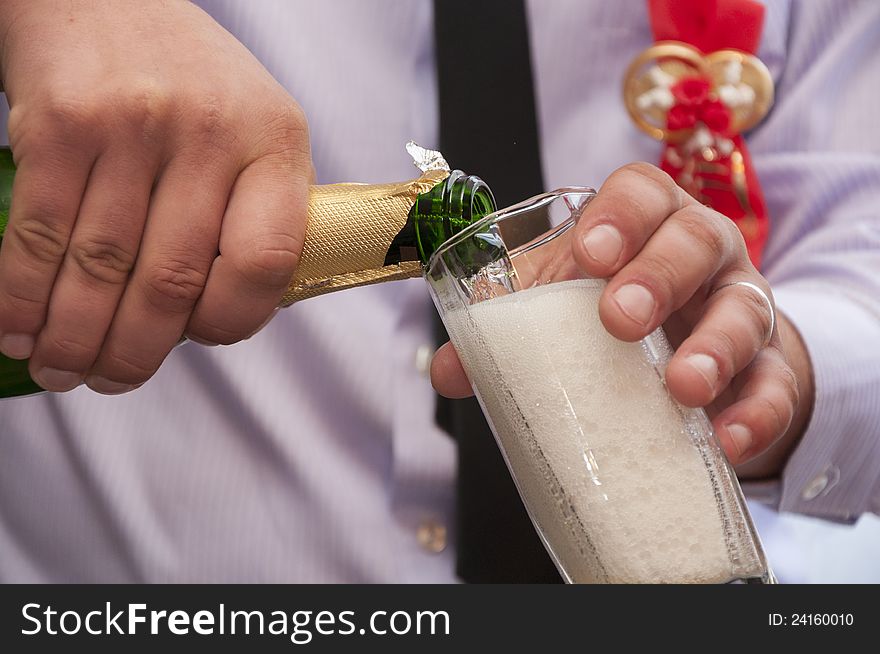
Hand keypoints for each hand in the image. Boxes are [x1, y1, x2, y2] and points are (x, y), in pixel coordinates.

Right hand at [0, 0, 309, 392]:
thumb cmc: (189, 81)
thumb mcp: (255, 129)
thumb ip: (256, 211)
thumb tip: (224, 313)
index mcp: (274, 142)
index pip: (267, 260)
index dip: (231, 321)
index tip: (199, 341)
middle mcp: (209, 132)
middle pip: (171, 280)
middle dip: (134, 353)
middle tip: (111, 381)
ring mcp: (133, 125)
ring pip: (100, 269)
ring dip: (74, 339)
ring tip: (64, 371)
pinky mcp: (61, 123)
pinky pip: (40, 235)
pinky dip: (21, 297)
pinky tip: (17, 331)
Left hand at [431, 163, 813, 472]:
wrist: (706, 362)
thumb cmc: (622, 321)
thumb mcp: (567, 313)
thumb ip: (510, 332)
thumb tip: (449, 370)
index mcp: (648, 227)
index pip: (642, 192)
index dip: (620, 215)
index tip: (589, 253)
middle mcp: (702, 256)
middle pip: (696, 239)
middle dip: (659, 274)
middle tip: (620, 319)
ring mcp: (743, 308)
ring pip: (745, 308)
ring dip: (713, 347)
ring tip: (682, 388)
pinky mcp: (772, 369)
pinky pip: (775, 385)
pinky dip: (756, 411)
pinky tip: (726, 438)